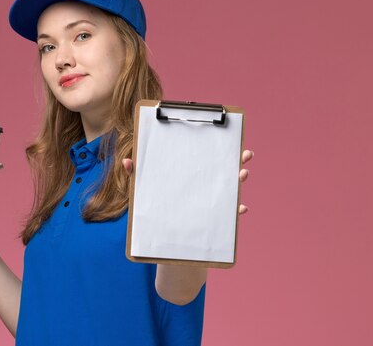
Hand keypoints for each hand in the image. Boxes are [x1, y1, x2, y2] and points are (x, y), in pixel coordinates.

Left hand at [122, 149, 254, 214]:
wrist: (162, 236)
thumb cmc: (156, 206)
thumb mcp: (145, 189)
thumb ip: (137, 174)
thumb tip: (127, 162)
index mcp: (192, 173)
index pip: (208, 156)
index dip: (220, 146)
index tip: (230, 136)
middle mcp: (206, 185)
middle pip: (225, 169)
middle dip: (238, 160)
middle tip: (245, 154)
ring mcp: (212, 201)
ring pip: (231, 189)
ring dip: (240, 181)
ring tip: (242, 176)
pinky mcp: (215, 219)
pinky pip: (230, 215)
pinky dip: (236, 210)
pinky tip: (241, 208)